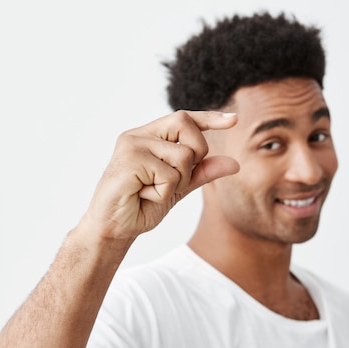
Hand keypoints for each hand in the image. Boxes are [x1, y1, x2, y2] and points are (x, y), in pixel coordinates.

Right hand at [82, 110, 238, 239]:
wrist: (114, 229)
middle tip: (172, 182)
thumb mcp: (178, 188)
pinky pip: (168, 175)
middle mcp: (139, 135)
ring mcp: (132, 145)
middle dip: (194, 157)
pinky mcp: (129, 160)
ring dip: (176, 183)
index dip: (209, 118)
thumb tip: (234, 163)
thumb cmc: (140, 206)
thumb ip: (202, 173)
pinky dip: (163, 193)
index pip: (183, 119)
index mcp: (149, 136)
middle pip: (187, 126)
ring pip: (183, 156)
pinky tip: (143, 196)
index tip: (234, 120)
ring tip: (151, 192)